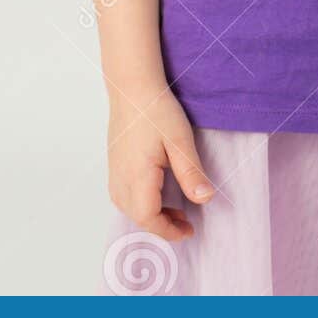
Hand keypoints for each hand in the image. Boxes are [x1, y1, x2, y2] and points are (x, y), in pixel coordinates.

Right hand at [106, 91, 214, 241]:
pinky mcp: (114, 164)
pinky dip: (140, 202)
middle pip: (137, 217)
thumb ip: (191, 173)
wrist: (132, 86)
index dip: (169, 230)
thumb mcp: (180, 140)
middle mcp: (120, 178)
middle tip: (186, 220)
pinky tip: (156, 191)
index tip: (189, 230)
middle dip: (162, 225)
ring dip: (150, 214)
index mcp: (137, 176)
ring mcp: (114, 171)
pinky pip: (123, 195)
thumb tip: (204, 200)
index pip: (149, 218)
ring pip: (128, 208)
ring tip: (174, 208)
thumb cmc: (156, 109)